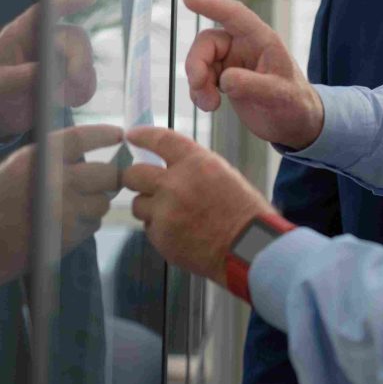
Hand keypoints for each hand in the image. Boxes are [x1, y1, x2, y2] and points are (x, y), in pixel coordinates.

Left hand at [0, 0, 96, 135]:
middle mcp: (45, 41)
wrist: (3, 116)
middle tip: (75, 79)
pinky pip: (88, 79)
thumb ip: (15, 77)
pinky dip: (84, 91)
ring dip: (83, 79)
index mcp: (21, 34)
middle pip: (74, 37)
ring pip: (85, 59)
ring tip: (67, 98)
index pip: (46, 10)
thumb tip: (42, 71)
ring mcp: (59, 60)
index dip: (69, 1)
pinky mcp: (69, 80)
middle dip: (79, 57)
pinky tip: (71, 101)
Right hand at [0, 123, 122, 283]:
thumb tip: (90, 155)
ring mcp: (64, 211)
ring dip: (96, 203)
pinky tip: (66, 225)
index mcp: (38, 158)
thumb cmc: (0, 200)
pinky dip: (86, 224)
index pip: (82, 138)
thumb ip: (51, 157)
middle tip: (107, 179)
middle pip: (106, 173)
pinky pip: (93, 225)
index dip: (104, 134)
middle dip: (110, 176)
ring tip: (75, 206)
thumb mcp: (18, 167)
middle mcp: (55, 181)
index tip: (119, 135)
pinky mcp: (68, 237)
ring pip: (103, 202)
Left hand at [123, 126, 272, 286]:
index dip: (142, 136)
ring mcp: (164, 212)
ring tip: (172, 215)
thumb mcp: (223, 174)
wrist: (248, 247)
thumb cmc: (244, 212)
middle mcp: (174, 183)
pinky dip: (160, 229)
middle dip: (135, 178)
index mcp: (195, 162)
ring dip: (149, 207)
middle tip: (143, 183)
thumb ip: (193, 167)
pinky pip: (149, 228)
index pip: (159, 140)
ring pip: (138, 204)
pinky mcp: (160, 237)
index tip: (132, 136)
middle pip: (134, 174)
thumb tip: (169, 167)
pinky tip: (181, 232)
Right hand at [183, 0, 323, 150]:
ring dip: (198, 83)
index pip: (234, 15)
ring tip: (210, 105)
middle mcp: (245, 46)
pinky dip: (198, 91)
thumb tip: (225, 79)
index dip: (212, 5)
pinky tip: (209, 105)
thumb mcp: (280, 95)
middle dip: (197, 64)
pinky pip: (201, 78)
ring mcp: (233, 62)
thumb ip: (253, 85)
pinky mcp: (224, 78)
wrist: (294, 124)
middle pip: (208, 42)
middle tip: (199, 86)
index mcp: (262, 40)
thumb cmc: (295, 104)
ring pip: (201, 61)